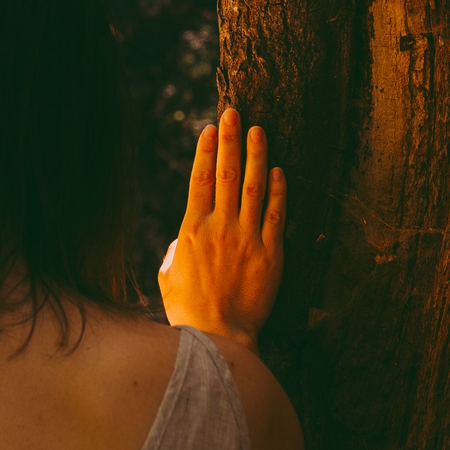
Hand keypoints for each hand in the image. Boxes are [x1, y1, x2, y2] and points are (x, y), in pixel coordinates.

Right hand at [158, 107, 284, 345]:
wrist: (218, 337)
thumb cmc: (188, 311)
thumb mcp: (168, 276)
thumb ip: (177, 250)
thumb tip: (185, 239)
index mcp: (193, 229)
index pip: (199, 178)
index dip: (206, 150)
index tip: (210, 128)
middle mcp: (221, 227)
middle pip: (226, 173)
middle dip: (230, 139)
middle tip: (235, 112)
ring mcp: (248, 238)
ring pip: (255, 186)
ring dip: (257, 155)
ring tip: (259, 130)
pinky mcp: (271, 253)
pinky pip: (277, 214)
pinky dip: (280, 190)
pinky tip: (280, 170)